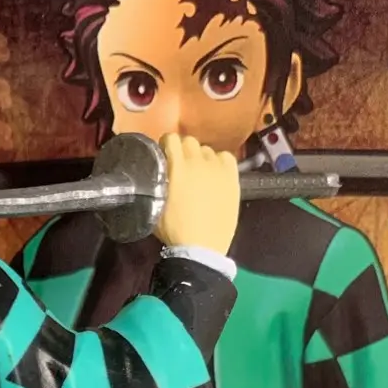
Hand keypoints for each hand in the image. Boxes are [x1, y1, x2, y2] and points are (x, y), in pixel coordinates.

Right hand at [155, 133, 239, 255]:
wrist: (202, 248)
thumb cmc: (176, 231)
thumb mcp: (155, 206)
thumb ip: (156, 184)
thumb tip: (155, 174)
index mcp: (177, 168)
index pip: (171, 138)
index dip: (166, 146)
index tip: (165, 155)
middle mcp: (198, 162)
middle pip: (190, 142)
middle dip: (183, 151)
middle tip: (181, 167)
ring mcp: (217, 169)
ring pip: (207, 150)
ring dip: (201, 158)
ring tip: (199, 174)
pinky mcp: (232, 177)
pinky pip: (226, 157)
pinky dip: (219, 162)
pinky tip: (215, 174)